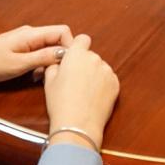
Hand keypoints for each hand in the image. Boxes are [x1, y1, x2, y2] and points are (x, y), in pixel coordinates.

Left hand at [0, 24, 73, 84]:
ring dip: (49, 61)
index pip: (62, 31)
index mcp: (32, 34)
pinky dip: (40, 63)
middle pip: (56, 39)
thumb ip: (43, 58)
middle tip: (55, 73)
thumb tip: (65, 53)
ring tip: (41, 76)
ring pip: (48, 47)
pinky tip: (33, 75)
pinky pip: (38, 52)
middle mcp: (31, 33)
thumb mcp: (19, 65)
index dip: (69, 46)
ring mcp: (25, 39)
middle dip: (60, 55)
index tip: (67, 64)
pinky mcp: (20, 47)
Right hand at [44, 34, 119, 150]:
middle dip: (84, 64)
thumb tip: (59, 63)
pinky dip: (103, 85)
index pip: (82, 39)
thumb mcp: (49, 81)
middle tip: (75, 81)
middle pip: (90, 56)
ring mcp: (107, 71)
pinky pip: (108, 79)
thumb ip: (55, 65)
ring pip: (100, 68)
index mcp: (76, 54)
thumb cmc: (61, 104)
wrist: (78, 125)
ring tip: (84, 92)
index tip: (74, 57)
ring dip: (94, 75)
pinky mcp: (115, 83)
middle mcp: (94, 59)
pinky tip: (93, 97)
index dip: (77, 47)